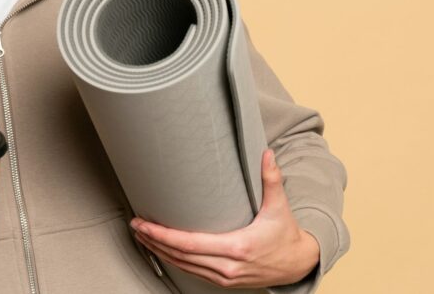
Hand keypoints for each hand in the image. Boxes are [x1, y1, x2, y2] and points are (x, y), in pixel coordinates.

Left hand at [130, 149, 319, 288]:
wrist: (298, 264)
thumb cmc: (285, 234)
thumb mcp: (279, 207)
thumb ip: (271, 179)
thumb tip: (266, 153)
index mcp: (238, 247)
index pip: (191, 244)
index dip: (164, 236)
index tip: (144, 225)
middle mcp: (228, 266)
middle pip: (180, 256)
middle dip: (154, 242)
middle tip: (135, 226)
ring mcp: (225, 277)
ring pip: (183, 267)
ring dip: (160, 252)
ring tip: (142, 237)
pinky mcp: (223, 281)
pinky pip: (192, 272)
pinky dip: (173, 261)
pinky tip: (162, 250)